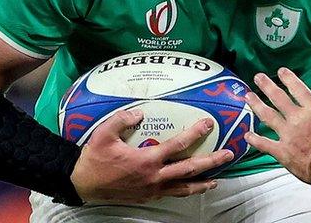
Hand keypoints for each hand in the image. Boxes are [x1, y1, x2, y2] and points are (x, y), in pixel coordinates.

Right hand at [70, 109, 234, 203]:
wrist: (82, 184)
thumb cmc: (94, 159)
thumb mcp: (104, 134)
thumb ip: (123, 120)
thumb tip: (140, 113)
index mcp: (146, 160)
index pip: (177, 146)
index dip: (195, 134)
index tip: (208, 124)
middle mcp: (154, 177)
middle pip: (189, 169)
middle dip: (211, 161)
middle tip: (228, 155)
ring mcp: (152, 189)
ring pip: (183, 187)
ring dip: (203, 182)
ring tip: (218, 178)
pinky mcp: (148, 197)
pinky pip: (172, 194)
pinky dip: (186, 191)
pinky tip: (193, 188)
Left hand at [244, 68, 310, 183]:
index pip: (298, 88)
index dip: (288, 78)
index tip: (281, 71)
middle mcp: (297, 119)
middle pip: (278, 98)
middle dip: (266, 85)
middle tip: (258, 77)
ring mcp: (287, 135)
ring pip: (267, 116)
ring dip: (256, 105)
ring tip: (247, 96)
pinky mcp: (282, 152)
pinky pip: (265, 144)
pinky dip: (255, 139)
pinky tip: (247, 135)